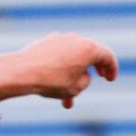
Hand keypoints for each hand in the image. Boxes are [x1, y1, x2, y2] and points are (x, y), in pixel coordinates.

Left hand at [0, 31, 117, 107]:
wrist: (23, 72)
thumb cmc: (52, 81)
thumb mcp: (76, 88)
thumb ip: (85, 81)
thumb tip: (82, 75)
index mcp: (89, 48)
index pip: (107, 56)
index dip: (112, 68)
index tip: (110, 79)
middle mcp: (76, 39)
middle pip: (89, 54)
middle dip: (94, 69)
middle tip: (99, 77)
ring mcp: (60, 38)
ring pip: (72, 58)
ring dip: (72, 75)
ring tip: (66, 97)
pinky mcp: (46, 42)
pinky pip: (59, 56)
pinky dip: (60, 68)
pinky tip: (54, 82)